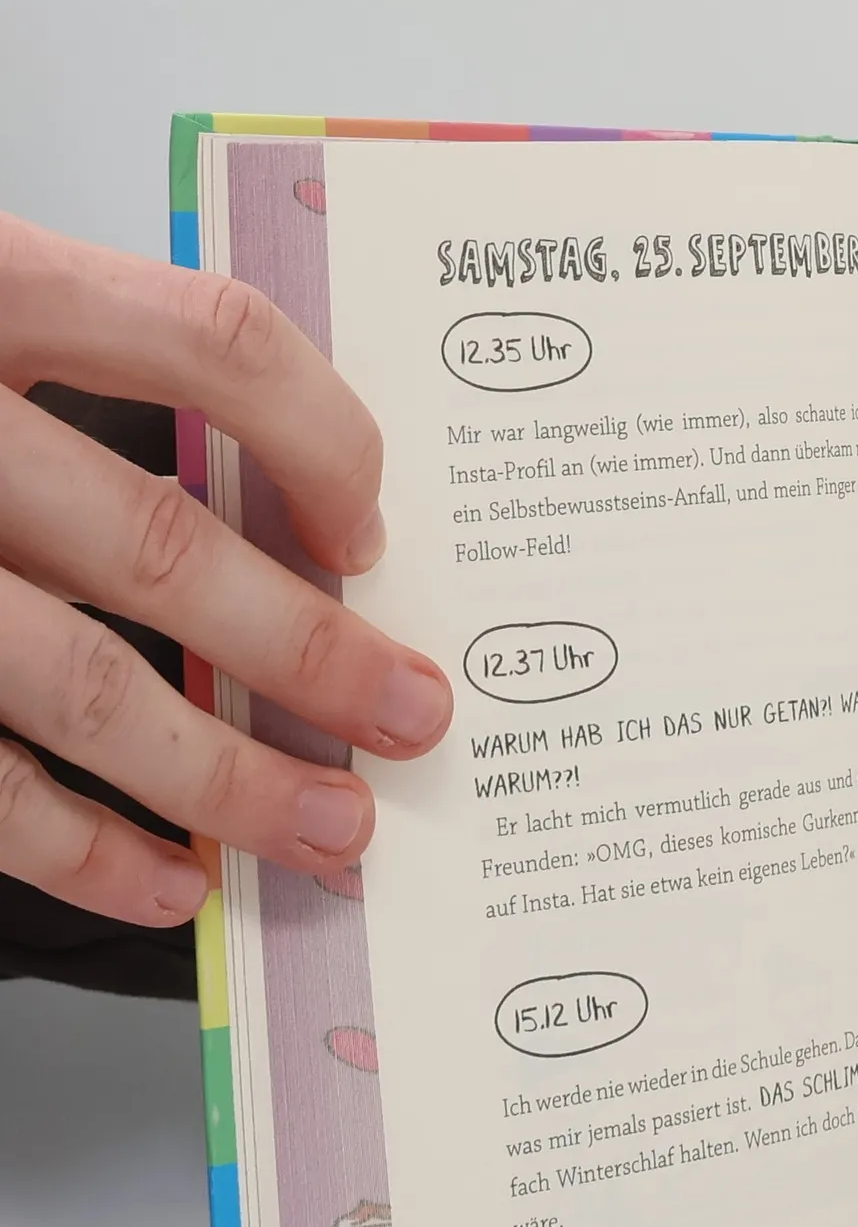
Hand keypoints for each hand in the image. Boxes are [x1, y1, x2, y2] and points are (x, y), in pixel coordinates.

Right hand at [0, 216, 451, 925]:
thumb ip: (73, 351)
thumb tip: (271, 496)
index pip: (211, 343)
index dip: (321, 439)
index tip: (370, 529)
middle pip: (159, 546)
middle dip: (310, 652)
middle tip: (416, 717)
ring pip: (76, 685)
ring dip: (223, 776)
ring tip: (328, 830)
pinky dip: (81, 847)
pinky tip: (171, 882)